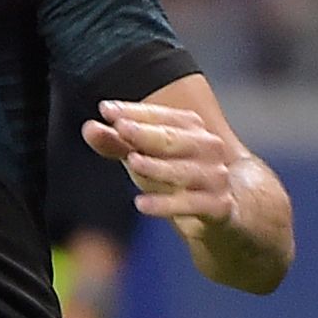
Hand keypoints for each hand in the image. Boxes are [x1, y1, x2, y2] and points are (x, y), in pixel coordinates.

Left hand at [84, 99, 244, 235]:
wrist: (228, 208)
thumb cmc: (178, 175)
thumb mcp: (145, 158)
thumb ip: (117, 143)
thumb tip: (89, 127)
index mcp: (192, 129)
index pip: (161, 117)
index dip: (133, 112)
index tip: (105, 109)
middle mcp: (207, 148)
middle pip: (173, 139)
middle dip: (146, 133)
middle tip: (120, 127)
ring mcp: (215, 177)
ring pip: (183, 171)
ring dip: (157, 166)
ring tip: (132, 160)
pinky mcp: (218, 207)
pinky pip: (191, 205)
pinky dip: (166, 205)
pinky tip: (141, 204)